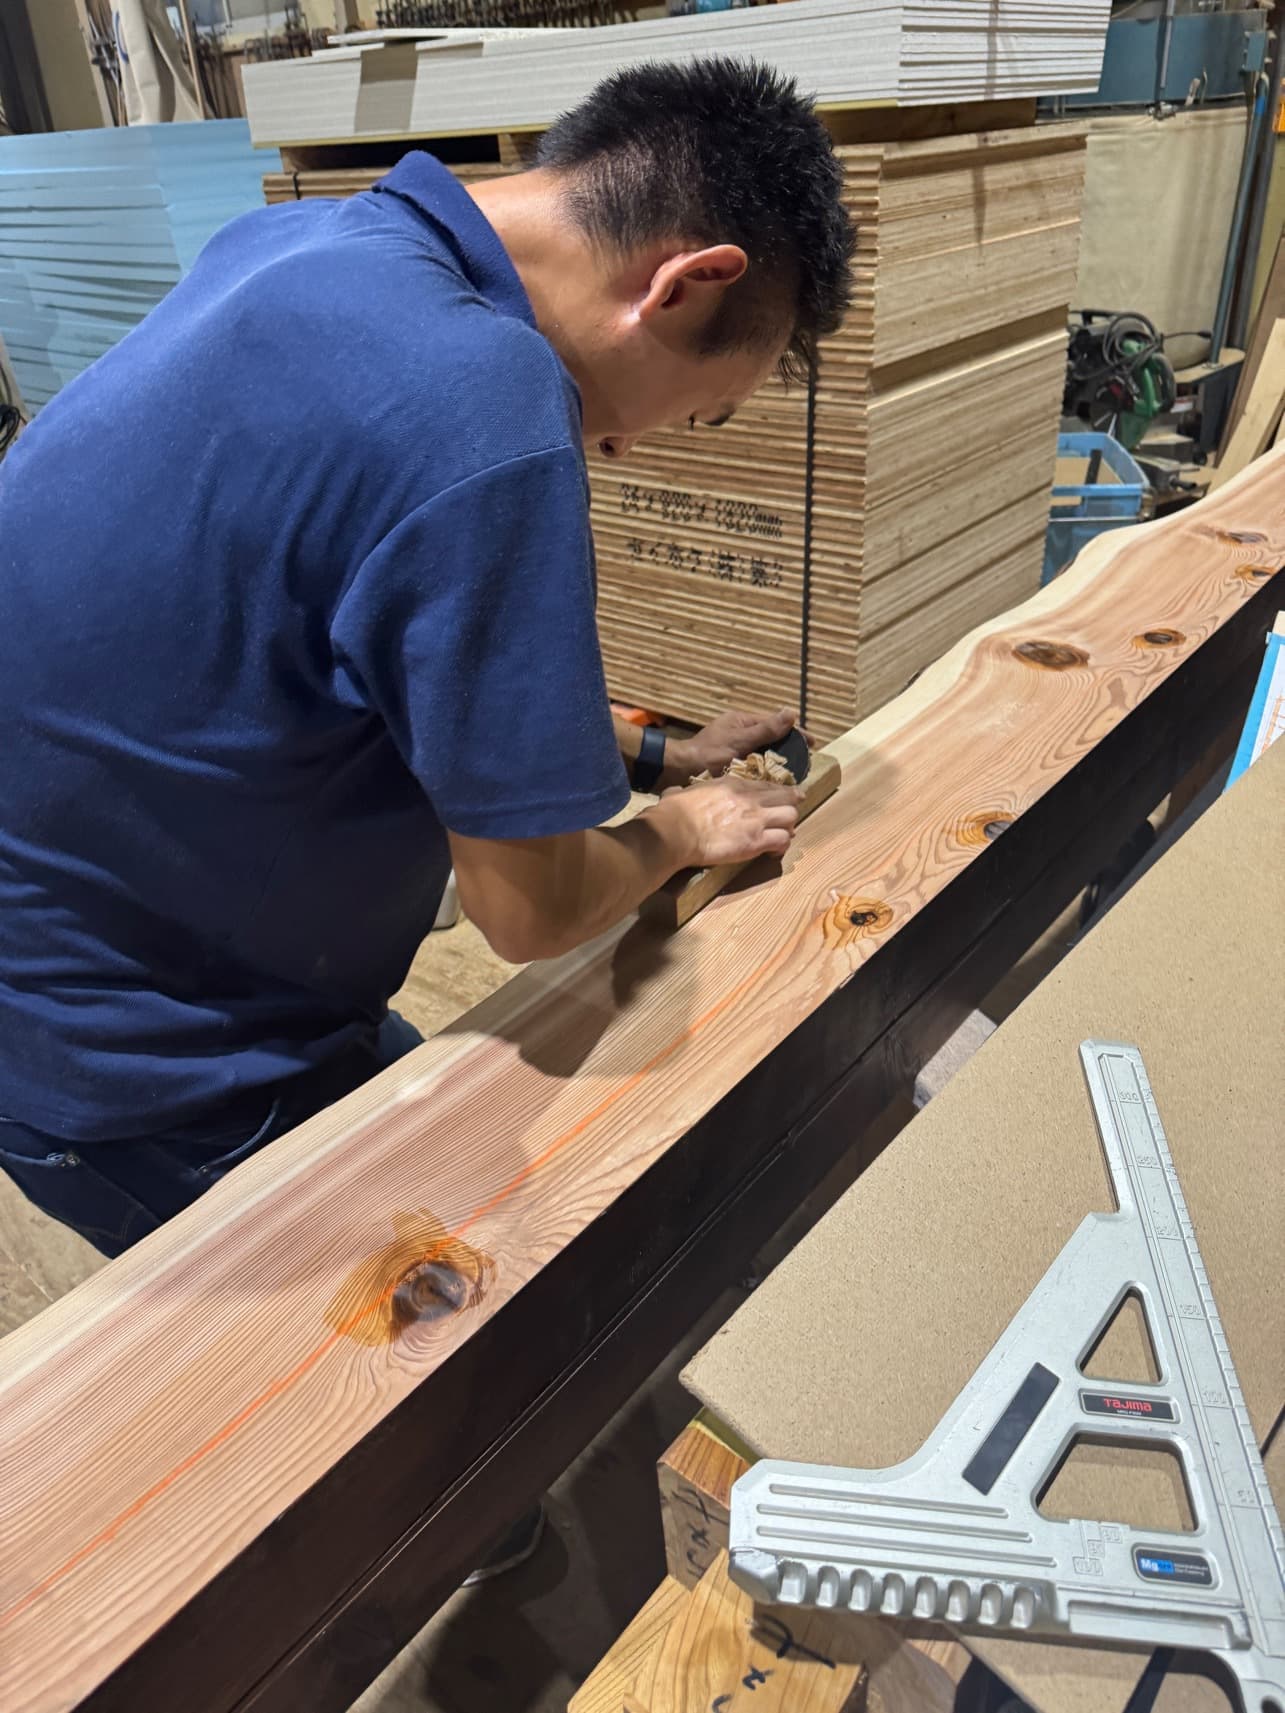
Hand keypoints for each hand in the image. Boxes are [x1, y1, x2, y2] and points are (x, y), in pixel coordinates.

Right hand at [652, 774, 801, 869]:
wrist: (676, 831)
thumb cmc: (674, 812)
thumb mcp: (683, 792)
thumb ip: (685, 792)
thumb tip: (673, 793)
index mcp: (734, 784)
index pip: (766, 785)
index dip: (777, 792)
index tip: (781, 798)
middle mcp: (750, 798)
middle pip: (787, 797)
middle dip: (790, 805)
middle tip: (789, 815)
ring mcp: (756, 819)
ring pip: (791, 816)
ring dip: (788, 826)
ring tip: (782, 835)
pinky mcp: (756, 841)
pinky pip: (783, 840)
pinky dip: (782, 847)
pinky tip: (774, 852)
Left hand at [664, 707, 804, 787]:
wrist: (678, 771)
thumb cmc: (707, 754)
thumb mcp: (740, 740)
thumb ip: (766, 729)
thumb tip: (792, 713)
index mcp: (741, 721)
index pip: (775, 723)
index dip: (795, 733)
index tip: (813, 743)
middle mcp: (739, 732)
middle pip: (771, 738)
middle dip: (788, 748)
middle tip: (805, 762)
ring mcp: (733, 747)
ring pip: (763, 752)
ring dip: (777, 761)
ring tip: (794, 774)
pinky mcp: (728, 762)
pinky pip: (752, 764)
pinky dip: (764, 771)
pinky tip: (773, 782)